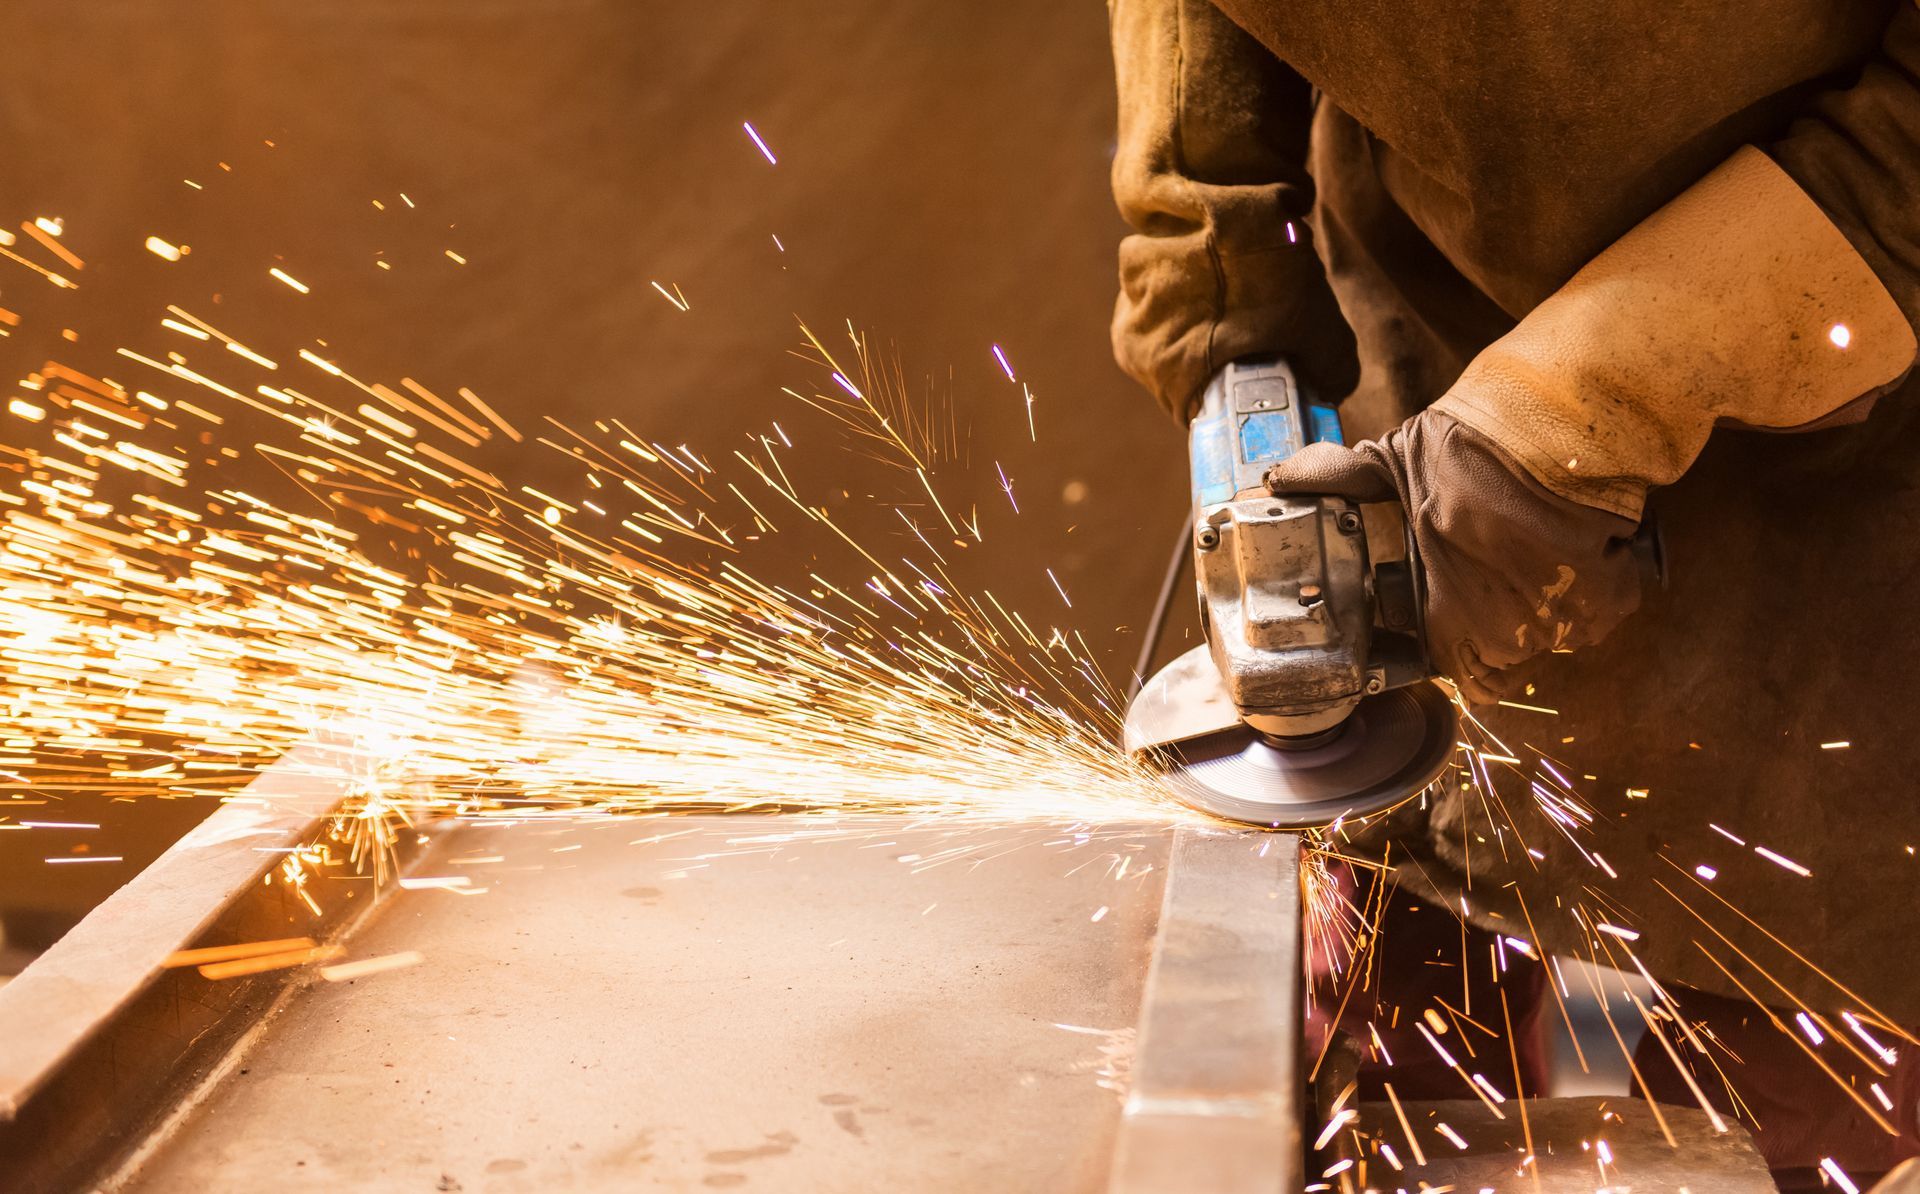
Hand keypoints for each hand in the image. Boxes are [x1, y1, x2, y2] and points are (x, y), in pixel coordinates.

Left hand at [1264, 410, 1644, 702]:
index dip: (1455, 655)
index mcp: (1446, 610)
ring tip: (1530, 557)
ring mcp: (1560, 619)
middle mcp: (1504, 629)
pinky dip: (1592, 588)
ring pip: (1550, 640)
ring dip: (1543, 609)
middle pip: (1504, 663)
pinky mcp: (1609, 599)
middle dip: (1498, 630)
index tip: (1454, 627)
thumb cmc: (1470, 444)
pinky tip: (1572, 549)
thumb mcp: (1393, 460)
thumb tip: (1278, 481)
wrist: (1558, 419)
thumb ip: (1339, 481)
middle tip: (1493, 582)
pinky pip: (1596, 615)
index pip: (1458, 677)